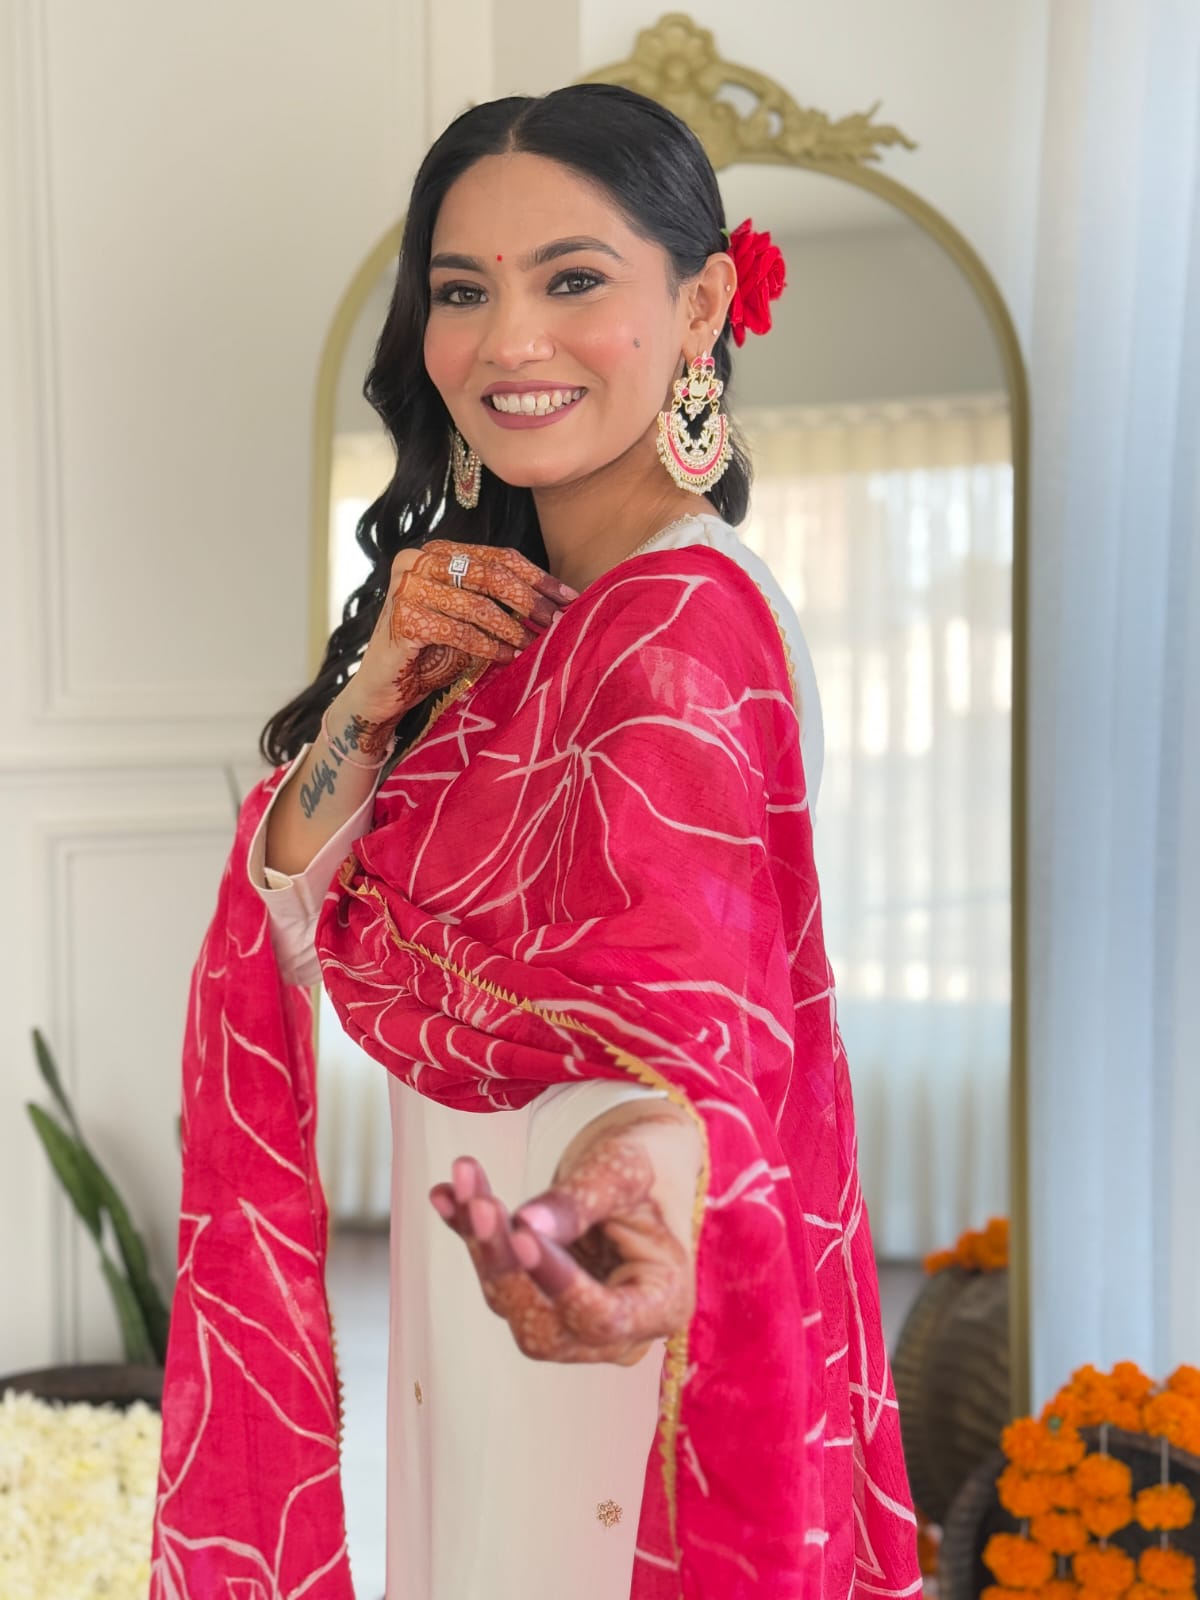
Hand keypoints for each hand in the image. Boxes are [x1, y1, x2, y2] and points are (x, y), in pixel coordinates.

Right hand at [343, 540, 577, 739]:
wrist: (384, 688)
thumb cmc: (432, 651)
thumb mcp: (469, 617)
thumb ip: (498, 600)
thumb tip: (557, 600)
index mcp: (437, 552)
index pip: (498, 557)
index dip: (538, 577)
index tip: (569, 597)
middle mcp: (417, 561)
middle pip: (490, 575)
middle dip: (530, 600)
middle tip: (557, 622)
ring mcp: (406, 588)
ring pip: (477, 604)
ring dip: (512, 628)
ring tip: (534, 645)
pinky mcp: (402, 619)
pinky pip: (459, 631)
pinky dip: (488, 646)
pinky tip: (507, 657)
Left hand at [429, 1104, 701, 1366]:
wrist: (639, 1164)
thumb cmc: (649, 1167)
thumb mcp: (624, 1173)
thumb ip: (580, 1201)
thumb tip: (524, 1224)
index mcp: (661, 1304)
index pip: (603, 1317)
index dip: (559, 1284)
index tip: (523, 1235)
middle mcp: (617, 1330)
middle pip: (545, 1325)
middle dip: (507, 1266)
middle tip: (483, 1205)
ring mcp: (572, 1319)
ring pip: (512, 1303)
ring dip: (482, 1243)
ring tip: (464, 1183)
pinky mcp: (538, 1298)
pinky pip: (496, 1276)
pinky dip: (468, 1235)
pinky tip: (444, 1196)